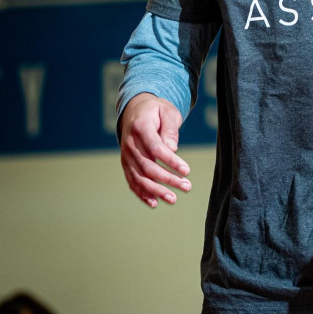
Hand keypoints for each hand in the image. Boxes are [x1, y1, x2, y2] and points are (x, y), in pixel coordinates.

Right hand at [119, 93, 191, 207]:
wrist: (135, 110)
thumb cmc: (156, 110)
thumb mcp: (167, 111)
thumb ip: (170, 129)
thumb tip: (173, 149)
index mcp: (140, 127)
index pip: (155, 148)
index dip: (171, 161)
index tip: (187, 170)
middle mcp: (129, 143)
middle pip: (148, 166)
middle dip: (168, 179)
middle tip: (187, 186)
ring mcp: (126, 155)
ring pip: (139, 177)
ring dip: (156, 191)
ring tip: (173, 199)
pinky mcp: (126, 164)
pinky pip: (132, 181)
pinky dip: (142, 193)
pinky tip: (154, 203)